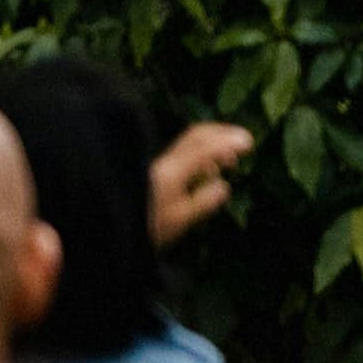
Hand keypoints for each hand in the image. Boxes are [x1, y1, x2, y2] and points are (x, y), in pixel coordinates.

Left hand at [148, 120, 252, 246]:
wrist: (112, 229)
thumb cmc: (147, 228)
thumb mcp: (179, 220)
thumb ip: (204, 202)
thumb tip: (224, 186)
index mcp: (173, 171)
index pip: (206, 147)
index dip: (230, 141)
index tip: (249, 143)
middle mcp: (166, 162)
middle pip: (197, 135)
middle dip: (223, 133)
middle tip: (243, 141)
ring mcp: (160, 165)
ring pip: (190, 142)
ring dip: (213, 144)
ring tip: (228, 161)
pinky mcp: (156, 173)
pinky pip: (184, 153)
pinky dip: (202, 154)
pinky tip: (206, 172)